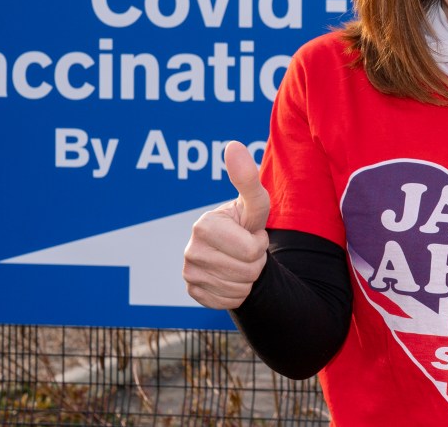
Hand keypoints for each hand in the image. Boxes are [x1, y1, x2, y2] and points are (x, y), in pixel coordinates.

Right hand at [183, 141, 269, 308]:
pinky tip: (230, 277)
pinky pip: (227, 302)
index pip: (250, 250)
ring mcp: (189, 273)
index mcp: (203, 225)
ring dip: (247, 277)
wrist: (238, 251)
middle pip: (246, 271)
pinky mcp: (192, 292)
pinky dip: (236, 293)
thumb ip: (247, 179)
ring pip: (238, 289)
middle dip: (256, 262)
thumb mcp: (254, 204)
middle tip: (247, 249)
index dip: (259, 245)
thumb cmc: (247, 223)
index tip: (250, 233)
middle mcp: (190, 250)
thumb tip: (234, 145)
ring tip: (240, 260)